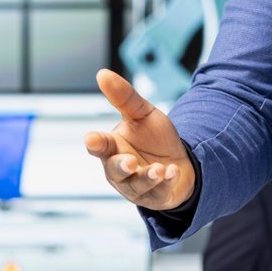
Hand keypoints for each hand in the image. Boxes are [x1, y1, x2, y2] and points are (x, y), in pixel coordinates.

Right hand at [83, 70, 195, 210]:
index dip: (96, 143)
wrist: (180, 162)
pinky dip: (165, 183)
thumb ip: (124, 97)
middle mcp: (120, 170)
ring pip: (137, 185)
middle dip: (121, 167)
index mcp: (113, 148)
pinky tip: (172, 172)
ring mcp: (137, 186)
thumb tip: (102, 73)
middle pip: (115, 170)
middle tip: (129, 161)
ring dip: (148, 177)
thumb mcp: (142, 114)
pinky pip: (158, 193)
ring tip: (159, 169)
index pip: (100, 146)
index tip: (91, 139)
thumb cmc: (154, 139)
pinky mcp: (156, 197)